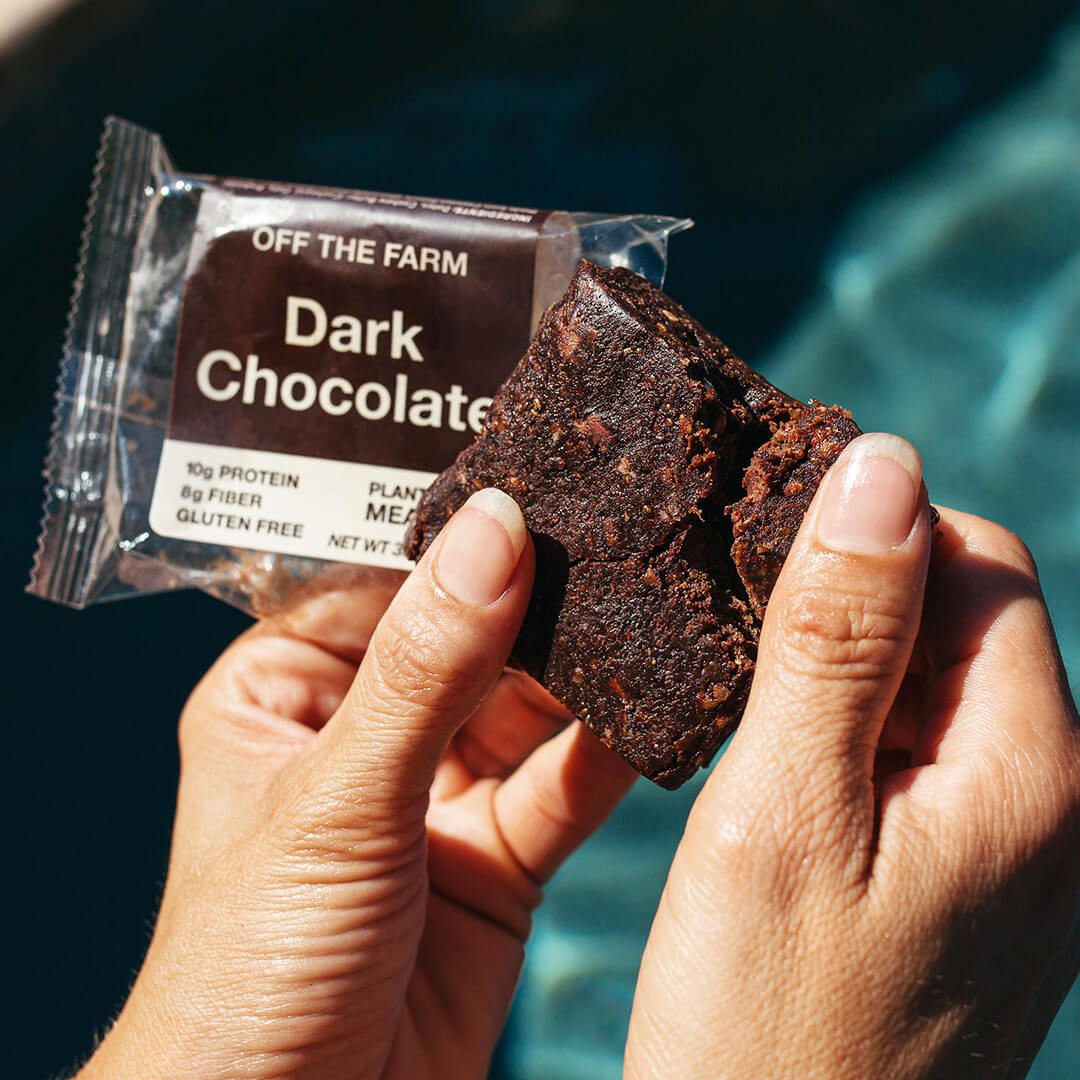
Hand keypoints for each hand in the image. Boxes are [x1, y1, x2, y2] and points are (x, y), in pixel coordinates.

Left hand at [78, 488, 636, 1079]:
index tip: (548, 482)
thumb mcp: (337, 801)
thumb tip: (497, 528)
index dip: (462, 536)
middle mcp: (363, 732)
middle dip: (542, 603)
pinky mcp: (498, 857)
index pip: (383, 580)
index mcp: (285, 691)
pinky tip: (664, 707)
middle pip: (469, 639)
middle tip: (627, 540)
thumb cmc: (249, 972)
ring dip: (588, 673)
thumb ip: (427, 667)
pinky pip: (565, 784)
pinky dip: (613, 752)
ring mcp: (435, 793)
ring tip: (660, 609)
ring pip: (528, 708)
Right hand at [626, 433, 1079, 1079]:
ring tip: (754, 732)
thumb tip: (880, 466)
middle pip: (965, 618)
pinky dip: (852, 737)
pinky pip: (925, 756)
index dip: (866, 543)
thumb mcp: (780, 813)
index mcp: (1033, 771)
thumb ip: (837, 638)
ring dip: (844, 674)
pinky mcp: (976, 880)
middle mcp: (1059, 801)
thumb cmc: (765, 1028)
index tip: (757, 573)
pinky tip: (783, 784)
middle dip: (853, 607)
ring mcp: (1023, 847)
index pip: (975, 562)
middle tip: (739, 661)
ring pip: (937, 685)